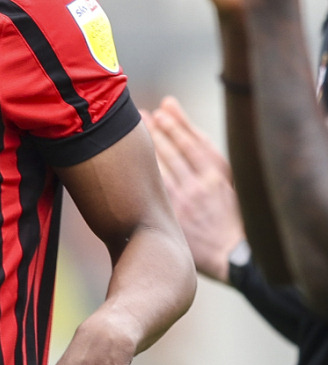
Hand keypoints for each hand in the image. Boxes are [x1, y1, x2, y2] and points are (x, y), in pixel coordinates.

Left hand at [143, 97, 244, 281]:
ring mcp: (185, 200)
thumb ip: (211, 162)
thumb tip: (190, 135)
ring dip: (148, 146)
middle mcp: (202, 185)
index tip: (164, 107)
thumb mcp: (232, 187)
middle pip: (174, 150)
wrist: (233, 257)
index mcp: (219, 177)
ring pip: (162, 166)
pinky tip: (131, 160)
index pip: (194, 142)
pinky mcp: (172, 214)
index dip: (178, 123)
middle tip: (142, 113)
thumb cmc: (233, 219)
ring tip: (136, 130)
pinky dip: (143, 171)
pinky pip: (154, 187)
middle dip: (157, 129)